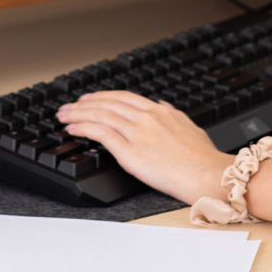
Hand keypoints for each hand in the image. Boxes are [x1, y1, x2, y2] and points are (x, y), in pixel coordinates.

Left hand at [56, 91, 231, 205]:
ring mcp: (137, 133)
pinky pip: (100, 133)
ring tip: (64, 116)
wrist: (207, 174)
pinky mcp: (130, 151)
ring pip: (100, 115)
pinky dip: (83, 127)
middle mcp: (146, 117)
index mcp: (160, 111)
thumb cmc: (203, 158)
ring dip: (78, 113)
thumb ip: (173, 115)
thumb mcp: (190, 126)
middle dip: (84, 103)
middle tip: (69, 106)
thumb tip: (162, 105)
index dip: (103, 96)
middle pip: (108, 103)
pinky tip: (73, 128)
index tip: (90, 99)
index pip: (124, 97)